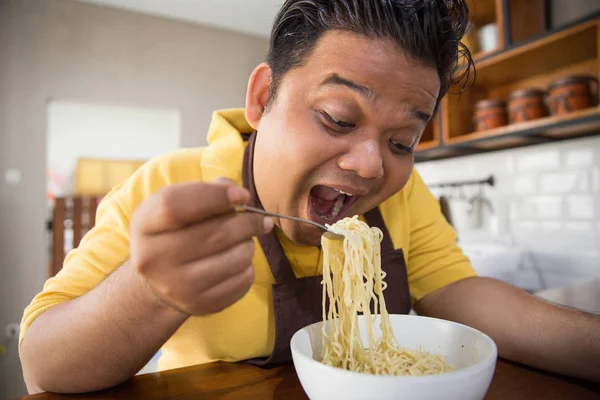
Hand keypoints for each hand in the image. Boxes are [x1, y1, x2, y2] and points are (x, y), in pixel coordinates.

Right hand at [130, 177, 272, 314]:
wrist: (160, 281)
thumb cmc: (176, 231)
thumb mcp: (179, 204)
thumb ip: (207, 191)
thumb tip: (238, 194)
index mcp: (144, 225)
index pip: (175, 206)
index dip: (215, 196)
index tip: (243, 195)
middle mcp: (153, 259)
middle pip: (215, 234)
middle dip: (247, 222)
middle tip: (261, 219)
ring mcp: (176, 287)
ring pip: (235, 258)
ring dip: (249, 244)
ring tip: (244, 240)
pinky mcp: (199, 305)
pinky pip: (242, 281)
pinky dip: (248, 266)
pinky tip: (238, 261)